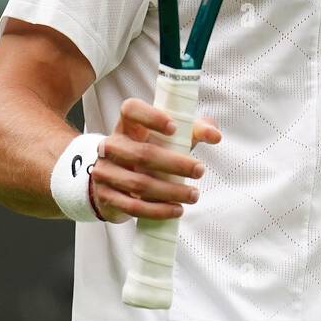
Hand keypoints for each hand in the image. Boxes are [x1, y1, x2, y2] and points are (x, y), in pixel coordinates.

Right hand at [89, 98, 221, 223]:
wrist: (116, 178)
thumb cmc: (149, 150)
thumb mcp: (169, 138)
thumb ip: (193, 131)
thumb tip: (215, 135)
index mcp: (127, 125)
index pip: (131, 110)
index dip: (151, 117)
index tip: (174, 128)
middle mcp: (112, 145)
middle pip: (143, 153)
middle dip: (176, 164)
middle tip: (200, 171)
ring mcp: (105, 171)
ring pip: (139, 183)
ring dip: (171, 191)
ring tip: (193, 195)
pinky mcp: (106, 196)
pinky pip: (133, 206)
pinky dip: (157, 210)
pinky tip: (176, 210)